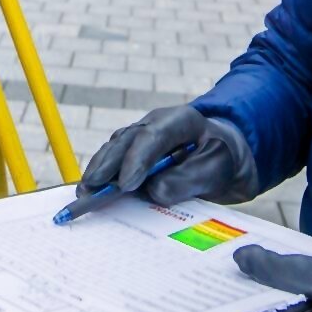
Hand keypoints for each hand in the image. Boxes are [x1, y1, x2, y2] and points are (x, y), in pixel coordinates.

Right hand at [78, 105, 259, 204]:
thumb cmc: (222, 158)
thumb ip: (188, 179)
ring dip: (99, 169)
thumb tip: (154, 191)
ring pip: (115, 148)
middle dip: (107, 164)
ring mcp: (142, 136)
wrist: (226, 154)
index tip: (126, 185)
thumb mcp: (216, 168)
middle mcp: (155, 123)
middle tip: (92, 187)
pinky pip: (115, 160)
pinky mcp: (134, 151)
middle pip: (126, 140)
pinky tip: (91, 190)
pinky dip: (102, 174)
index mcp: (180, 120)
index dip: (136, 160)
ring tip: (85, 192)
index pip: (153, 136)